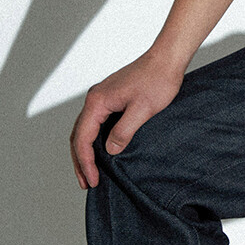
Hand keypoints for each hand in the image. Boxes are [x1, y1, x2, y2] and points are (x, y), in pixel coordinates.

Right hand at [70, 49, 185, 189]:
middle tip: (86, 183)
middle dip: (81, 161)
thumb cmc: (157, 81)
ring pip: (86, 130)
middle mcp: (94, 99)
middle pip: (78, 135)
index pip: (83, 138)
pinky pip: (96, 124)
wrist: (166, 60)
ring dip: (85, 153)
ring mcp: (102, 99)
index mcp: (97, 102)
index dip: (85, 162)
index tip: (92, 180)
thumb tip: (110, 151)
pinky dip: (94, 142)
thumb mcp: (142, 110)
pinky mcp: (111, 100)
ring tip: (90, 173)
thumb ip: (124, 131)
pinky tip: (102, 153)